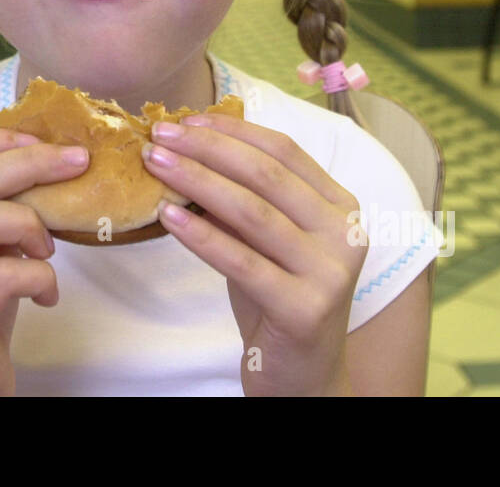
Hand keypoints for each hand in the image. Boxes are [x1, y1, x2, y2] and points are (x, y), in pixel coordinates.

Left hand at [142, 114, 367, 396]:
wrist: (302, 378)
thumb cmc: (277, 302)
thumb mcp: (262, 243)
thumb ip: (240, 200)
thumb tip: (184, 149)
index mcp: (340, 206)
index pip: (284, 151)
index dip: (232, 131)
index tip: (185, 120)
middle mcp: (345, 233)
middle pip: (267, 174)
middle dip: (207, 149)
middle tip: (158, 136)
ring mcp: (330, 272)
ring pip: (253, 212)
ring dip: (197, 182)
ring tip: (155, 166)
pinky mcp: (305, 309)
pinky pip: (243, 262)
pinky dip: (201, 236)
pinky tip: (167, 218)